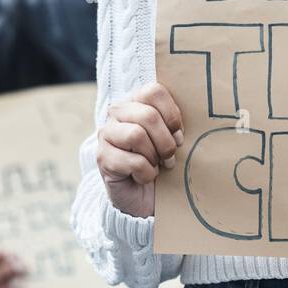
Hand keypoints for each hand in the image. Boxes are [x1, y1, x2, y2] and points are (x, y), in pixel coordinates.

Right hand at [97, 82, 183, 217]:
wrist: (145, 195)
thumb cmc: (162, 161)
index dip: (172, 115)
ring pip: (136, 136)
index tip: (178, 134)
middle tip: (169, 155)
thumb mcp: (173, 137)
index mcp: (136, 101)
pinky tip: (144, 177)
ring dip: (154, 156)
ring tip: (156, 165)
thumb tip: (185, 126)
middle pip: (148, 116)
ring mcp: (106, 133)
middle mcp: (117, 112)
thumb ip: (177, 123)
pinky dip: (146, 173)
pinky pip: (133, 161)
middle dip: (166, 141)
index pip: (154, 91)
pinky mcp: (102, 157)